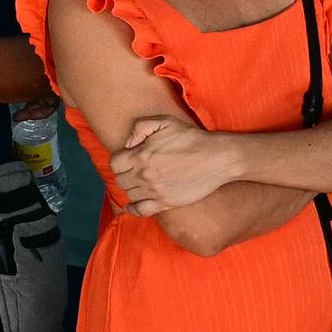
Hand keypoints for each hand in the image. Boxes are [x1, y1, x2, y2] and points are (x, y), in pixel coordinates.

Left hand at [104, 113, 239, 218]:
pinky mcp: (165, 202)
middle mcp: (144, 174)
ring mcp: (154, 190)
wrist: (216, 158)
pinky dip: (133, 209)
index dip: (120, 161)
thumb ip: (140, 127)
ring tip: (140, 184)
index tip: (128, 160)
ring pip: (129, 194)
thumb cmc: (191, 138)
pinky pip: (141, 210)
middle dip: (125, 174)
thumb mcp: (165, 122)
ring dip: (132, 189)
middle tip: (135, 171)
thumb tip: (127, 144)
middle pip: (120, 180)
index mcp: (141, 154)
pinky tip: (131, 206)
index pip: (115, 163)